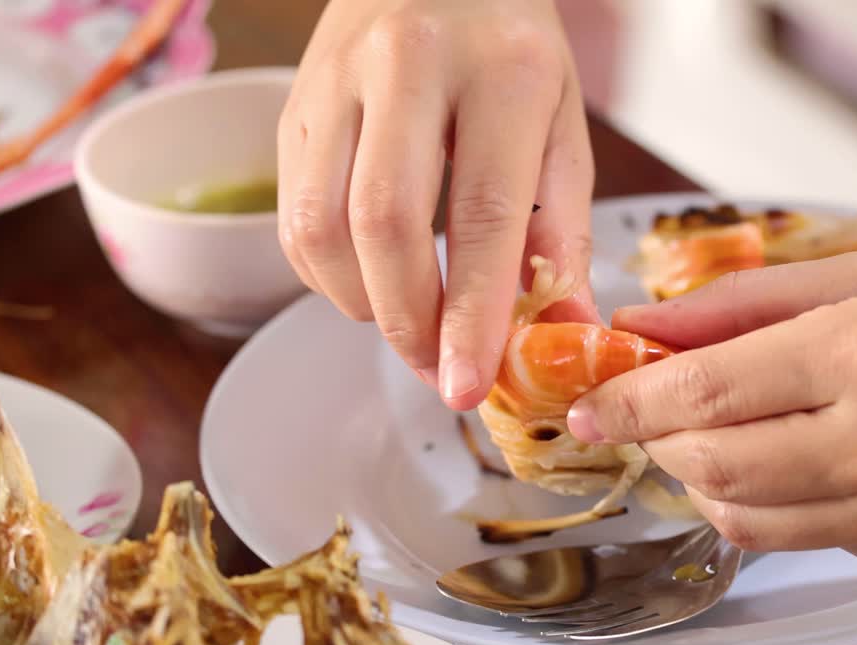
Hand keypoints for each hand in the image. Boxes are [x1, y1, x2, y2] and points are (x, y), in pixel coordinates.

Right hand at [279, 0, 596, 408]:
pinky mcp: (293, 102)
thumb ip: (563, 229)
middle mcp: (408, 64)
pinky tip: (369, 282)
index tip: (467, 385)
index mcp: (500, 72)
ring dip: (361, 304)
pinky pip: (292, 212)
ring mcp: (337, 78)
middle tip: (436, 368)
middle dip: (408, 322)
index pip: (480, 215)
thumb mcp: (561, 124)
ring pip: (319, 225)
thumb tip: (564, 330)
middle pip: (384, 226)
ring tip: (407, 325)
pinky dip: (327, 274)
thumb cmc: (510, 47)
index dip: (471, 316)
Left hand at [566, 252, 856, 588]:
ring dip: (700, 474)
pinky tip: (788, 457)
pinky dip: (764, 499)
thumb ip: (757, 302)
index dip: (627, 401)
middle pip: (707, 462)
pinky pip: (796, 536)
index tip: (587, 404)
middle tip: (650, 406)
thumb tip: (657, 323)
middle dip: (656, 438)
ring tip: (711, 430)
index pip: (705, 391)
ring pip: (739, 516)